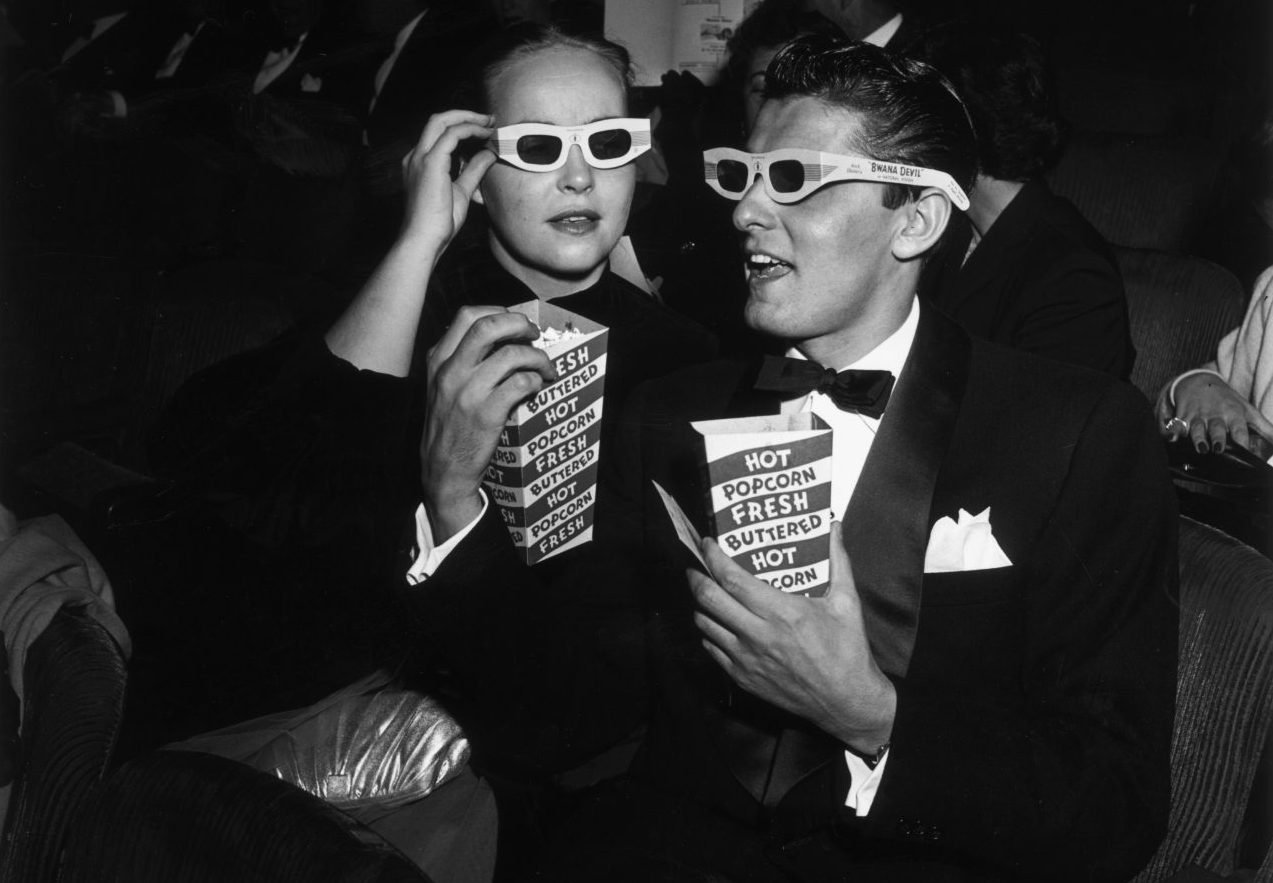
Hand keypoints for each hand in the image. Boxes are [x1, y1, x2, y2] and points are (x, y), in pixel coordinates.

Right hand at [400, 109, 497, 253]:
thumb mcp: (461, 191)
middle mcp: (416, 156)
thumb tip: (488, 154)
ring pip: (441, 121)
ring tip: (489, 123)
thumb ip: (473, 171)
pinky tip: (485, 134)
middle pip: (437, 120)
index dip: (463, 128)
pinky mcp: (430, 163)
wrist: (424, 239)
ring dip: (468, 118)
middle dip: (465, 115)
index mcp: (419, 163)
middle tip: (489, 119)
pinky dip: (470, 130)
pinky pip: (451, 135)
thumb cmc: (439, 223)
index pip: (439, 135)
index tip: (485, 130)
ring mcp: (420, 158)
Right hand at [421, 306, 556, 541]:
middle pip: (489, 326)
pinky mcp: (486, 413)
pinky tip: (537, 388)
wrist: (443, 470)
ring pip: (512, 354)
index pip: (466, 315)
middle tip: (534, 335)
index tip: (514, 323)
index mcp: (438, 359)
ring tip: (546, 368)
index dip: (498, 311)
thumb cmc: (448, 426)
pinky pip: (521, 383)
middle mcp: (450, 371)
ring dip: (538, 357)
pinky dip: (535, 381)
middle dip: (520, 324)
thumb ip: (461, 360)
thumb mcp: (441, 386)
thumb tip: (501, 336)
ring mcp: (468, 392)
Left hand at [687, 522, 894, 752]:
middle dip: (696, 577)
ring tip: (706, 593)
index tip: (707, 544)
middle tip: (695, 566)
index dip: (713, 558)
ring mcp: (747, 658)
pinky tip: (718, 623)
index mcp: (782, 612)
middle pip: (709, 599)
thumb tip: (834, 526)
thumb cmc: (847, 650)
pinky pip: (712, 649)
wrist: (846, 701)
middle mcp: (759, 635)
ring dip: (701, 605)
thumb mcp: (847, 602)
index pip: (732, 579)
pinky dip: (710, 632)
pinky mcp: (743, 677)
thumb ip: (838, 560)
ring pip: (705, 624)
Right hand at [1158, 372, 1272, 453]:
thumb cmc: (1227, 401)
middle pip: (1217, 428)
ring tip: (1200, 447)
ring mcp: (1198, 415)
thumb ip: (1265, 428)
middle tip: (1218, 449)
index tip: (1243, 449)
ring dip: (1197, 437)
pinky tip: (1172, 439)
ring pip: (1197, 427)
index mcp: (1234, 414)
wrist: (1200, 382)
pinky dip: (1172, 432)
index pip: (1239, 428)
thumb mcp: (1247, 410)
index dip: (1241, 439)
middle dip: (1217, 438)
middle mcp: (1216, 414)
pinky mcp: (1182, 415)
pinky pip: (1176, 425)